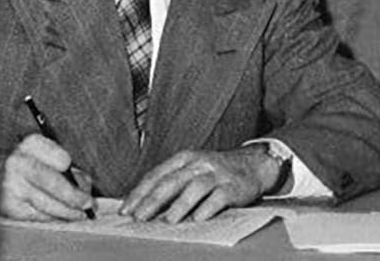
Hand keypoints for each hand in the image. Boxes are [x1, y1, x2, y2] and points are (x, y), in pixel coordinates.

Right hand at [0, 133, 94, 220]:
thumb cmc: (24, 165)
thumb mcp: (44, 156)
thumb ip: (67, 169)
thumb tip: (85, 187)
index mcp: (31, 144)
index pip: (59, 157)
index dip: (71, 169)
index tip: (80, 178)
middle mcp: (19, 162)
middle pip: (53, 183)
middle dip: (75, 197)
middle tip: (88, 204)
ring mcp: (12, 186)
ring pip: (47, 203)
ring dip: (68, 212)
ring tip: (79, 213)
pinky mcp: (9, 206)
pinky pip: (38, 215)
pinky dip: (53, 216)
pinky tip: (60, 215)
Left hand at [120, 147, 279, 223]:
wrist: (253, 165)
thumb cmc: (216, 171)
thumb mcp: (192, 169)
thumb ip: (171, 183)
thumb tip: (142, 205)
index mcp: (185, 158)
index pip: (157, 175)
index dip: (140, 192)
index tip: (126, 209)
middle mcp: (199, 164)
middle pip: (172, 181)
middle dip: (153, 201)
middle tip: (139, 217)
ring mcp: (217, 175)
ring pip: (195, 188)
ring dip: (180, 205)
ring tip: (167, 220)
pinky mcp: (233, 187)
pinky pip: (218, 198)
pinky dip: (207, 209)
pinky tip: (198, 219)